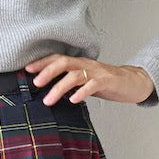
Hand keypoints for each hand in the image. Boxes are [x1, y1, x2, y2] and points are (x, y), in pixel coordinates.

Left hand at [24, 53, 155, 105]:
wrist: (132, 82)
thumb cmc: (105, 82)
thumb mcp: (84, 80)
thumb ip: (69, 82)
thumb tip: (48, 90)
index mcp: (78, 63)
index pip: (57, 58)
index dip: (42, 62)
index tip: (27, 69)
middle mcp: (85, 64)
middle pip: (63, 63)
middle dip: (47, 72)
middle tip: (35, 83)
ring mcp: (96, 72)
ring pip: (75, 76)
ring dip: (59, 87)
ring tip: (49, 100)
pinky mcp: (107, 82)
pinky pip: (93, 85)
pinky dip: (82, 92)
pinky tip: (73, 100)